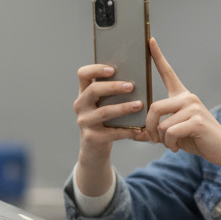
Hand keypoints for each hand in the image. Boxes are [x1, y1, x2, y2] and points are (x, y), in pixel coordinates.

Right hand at [73, 63, 148, 195]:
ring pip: (104, 111)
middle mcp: (81, 106)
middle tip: (131, 86)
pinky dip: (127, 130)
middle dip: (113, 87)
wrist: (94, 150)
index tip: (112, 69)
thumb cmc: (105, 122)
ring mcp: (84, 122)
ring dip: (123, 107)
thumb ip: (114, 94)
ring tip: (139, 105)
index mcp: (84, 94)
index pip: (83, 74)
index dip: (96, 69)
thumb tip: (138, 79)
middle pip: (93, 90)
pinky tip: (139, 129)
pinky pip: (112, 132)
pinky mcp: (92, 137)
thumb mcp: (105, 106)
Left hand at [144, 39, 220, 165]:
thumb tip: (134, 133)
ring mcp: (193, 107)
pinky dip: (170, 144)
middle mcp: (188, 97)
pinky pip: (170, 132)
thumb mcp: (173, 132)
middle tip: (153, 139)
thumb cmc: (197, 139)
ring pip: (161, 124)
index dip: (157, 56)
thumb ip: (156, 128)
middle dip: (149, 127)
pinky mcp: (196, 120)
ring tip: (171, 144)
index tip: (149, 41)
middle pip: (154, 107)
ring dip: (162, 139)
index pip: (167, 73)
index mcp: (182, 96)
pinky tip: (177, 147)